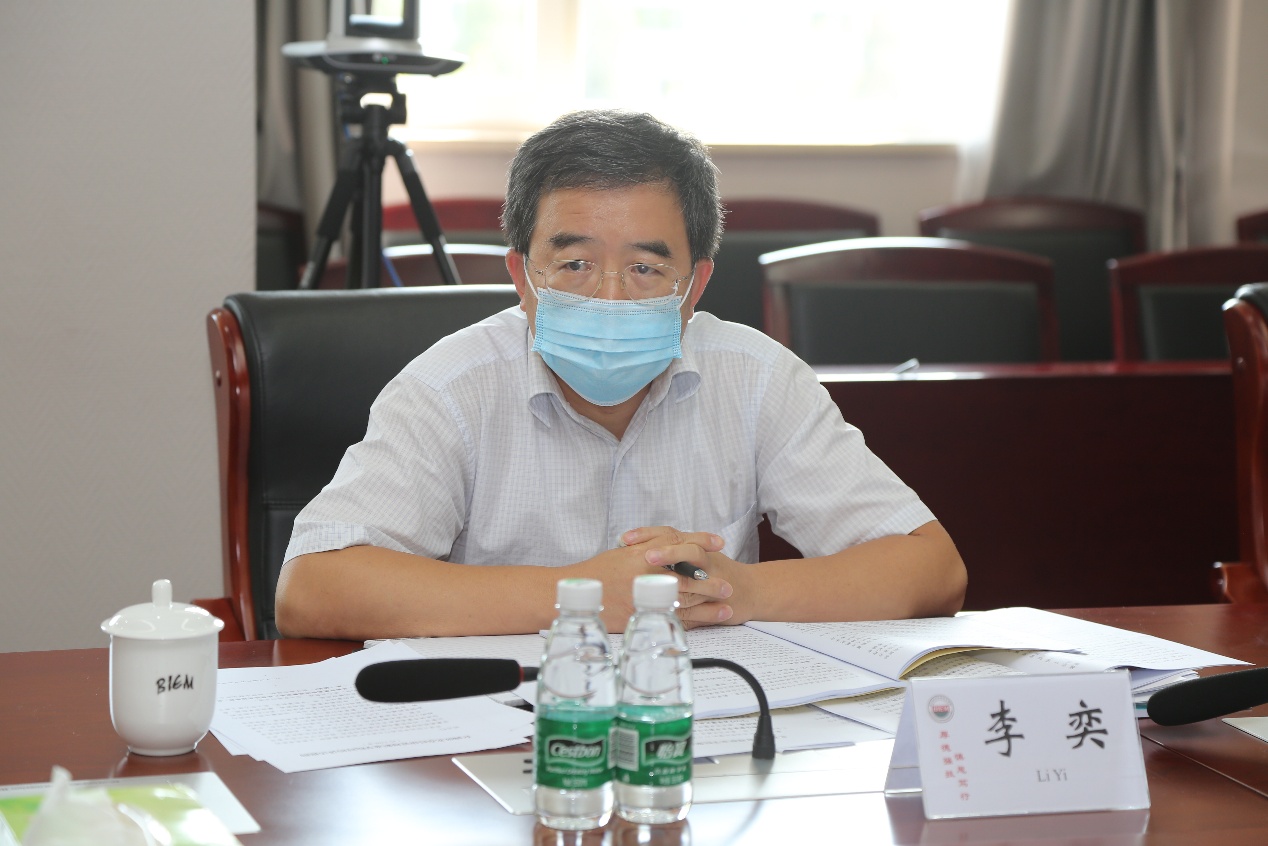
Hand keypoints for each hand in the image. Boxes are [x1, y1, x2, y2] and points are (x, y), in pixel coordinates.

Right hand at [565, 527, 732, 631]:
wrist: (570, 596)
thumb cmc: (596, 573)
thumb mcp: (621, 552)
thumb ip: (646, 545)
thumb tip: (672, 542)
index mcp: (641, 553)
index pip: (677, 543)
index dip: (700, 541)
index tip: (718, 542)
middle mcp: (645, 573)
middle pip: (687, 574)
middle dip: (710, 578)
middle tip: (728, 582)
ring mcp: (644, 597)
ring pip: (684, 598)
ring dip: (708, 602)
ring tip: (728, 604)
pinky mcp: (641, 617)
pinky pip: (673, 618)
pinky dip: (695, 619)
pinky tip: (710, 620)